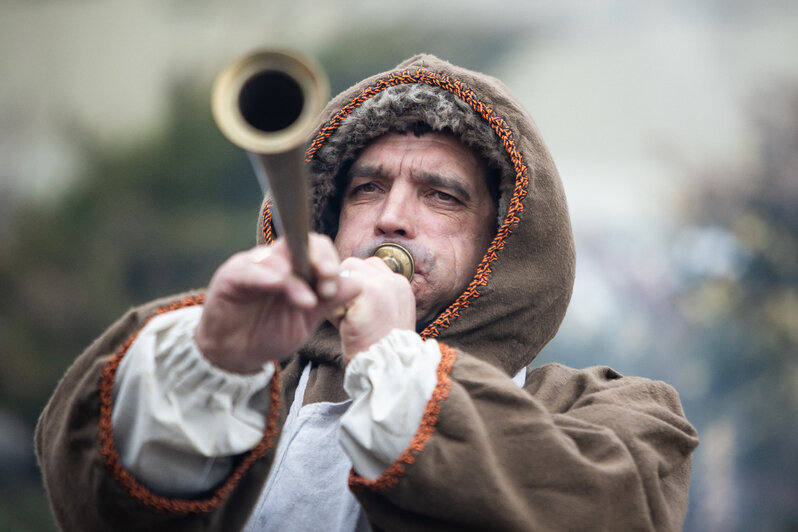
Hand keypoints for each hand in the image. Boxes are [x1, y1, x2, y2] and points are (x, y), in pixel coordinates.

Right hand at [195, 234, 359, 373]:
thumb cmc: (270, 332)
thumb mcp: (306, 321)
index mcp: (296, 268)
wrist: (234, 353)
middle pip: (299, 243)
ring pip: (276, 257)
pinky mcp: (231, 276)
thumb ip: (328, 302)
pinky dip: (265, 275)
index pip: (316, 248)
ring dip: (295, 279)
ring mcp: (253, 265)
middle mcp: (275, 261)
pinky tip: (278, 284)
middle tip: (327, 283)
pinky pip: (249, 269)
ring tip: (305, 301)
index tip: (334, 287)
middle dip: (318, 260)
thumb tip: (358, 283)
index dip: (329, 261)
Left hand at [332, 256, 415, 363]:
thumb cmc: (380, 351)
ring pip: (345, 270)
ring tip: (347, 319)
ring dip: (338, 291)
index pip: (370, 268)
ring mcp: (383, 283)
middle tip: (348, 315)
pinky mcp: (370, 290)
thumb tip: (348, 289)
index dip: (356, 285)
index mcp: (400, 286)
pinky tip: (344, 324)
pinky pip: (339, 287)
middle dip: (344, 285)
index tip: (355, 310)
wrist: (389, 370)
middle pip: (355, 264)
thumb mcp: (383, 320)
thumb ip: (372, 300)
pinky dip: (335, 305)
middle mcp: (395, 280)